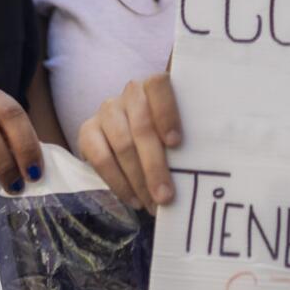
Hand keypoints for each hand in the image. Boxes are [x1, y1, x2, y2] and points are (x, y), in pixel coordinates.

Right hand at [77, 74, 182, 212]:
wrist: (128, 136)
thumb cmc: (165, 134)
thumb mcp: (177, 131)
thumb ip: (185, 140)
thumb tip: (201, 170)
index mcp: (156, 86)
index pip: (159, 87)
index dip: (166, 114)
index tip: (176, 143)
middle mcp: (131, 93)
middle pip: (141, 127)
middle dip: (155, 166)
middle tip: (166, 196)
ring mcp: (107, 110)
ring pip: (122, 145)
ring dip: (138, 180)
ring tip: (152, 203)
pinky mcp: (87, 130)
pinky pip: (101, 159)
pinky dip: (119, 183)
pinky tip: (134, 199)